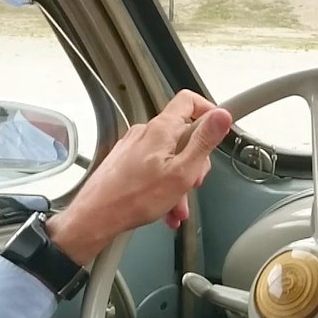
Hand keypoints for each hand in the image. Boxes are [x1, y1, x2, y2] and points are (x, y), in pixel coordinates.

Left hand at [47, 90, 232, 264]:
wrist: (96, 216)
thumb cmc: (134, 198)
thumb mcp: (182, 172)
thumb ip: (204, 142)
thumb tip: (221, 116)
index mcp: (162, 129)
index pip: (190, 101)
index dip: (209, 111)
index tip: (218, 131)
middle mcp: (146, 132)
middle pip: (183, 134)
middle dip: (194, 160)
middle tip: (194, 181)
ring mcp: (134, 146)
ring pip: (169, 156)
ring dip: (179, 180)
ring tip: (178, 204)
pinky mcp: (126, 161)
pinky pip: (154, 167)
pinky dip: (163, 184)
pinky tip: (165, 207)